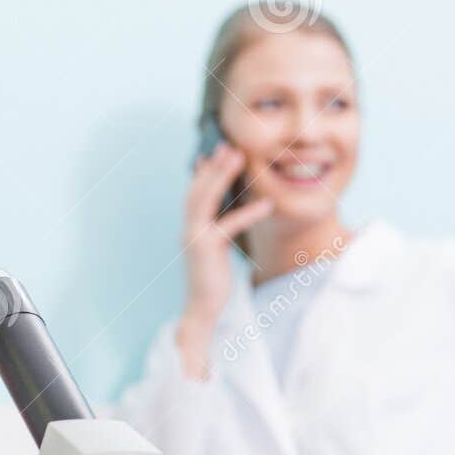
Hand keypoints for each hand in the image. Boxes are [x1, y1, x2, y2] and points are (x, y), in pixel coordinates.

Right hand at [176, 144, 272, 377]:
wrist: (203, 309)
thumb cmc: (213, 280)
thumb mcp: (217, 249)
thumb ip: (219, 229)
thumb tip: (228, 213)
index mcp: (191, 228)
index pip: (195, 192)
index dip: (206, 171)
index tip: (219, 150)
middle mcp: (189, 230)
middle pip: (197, 190)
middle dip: (213, 166)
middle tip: (229, 145)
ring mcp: (194, 239)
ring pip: (204, 200)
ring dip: (221, 177)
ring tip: (237, 158)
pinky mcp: (206, 250)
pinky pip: (228, 226)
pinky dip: (247, 213)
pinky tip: (266, 204)